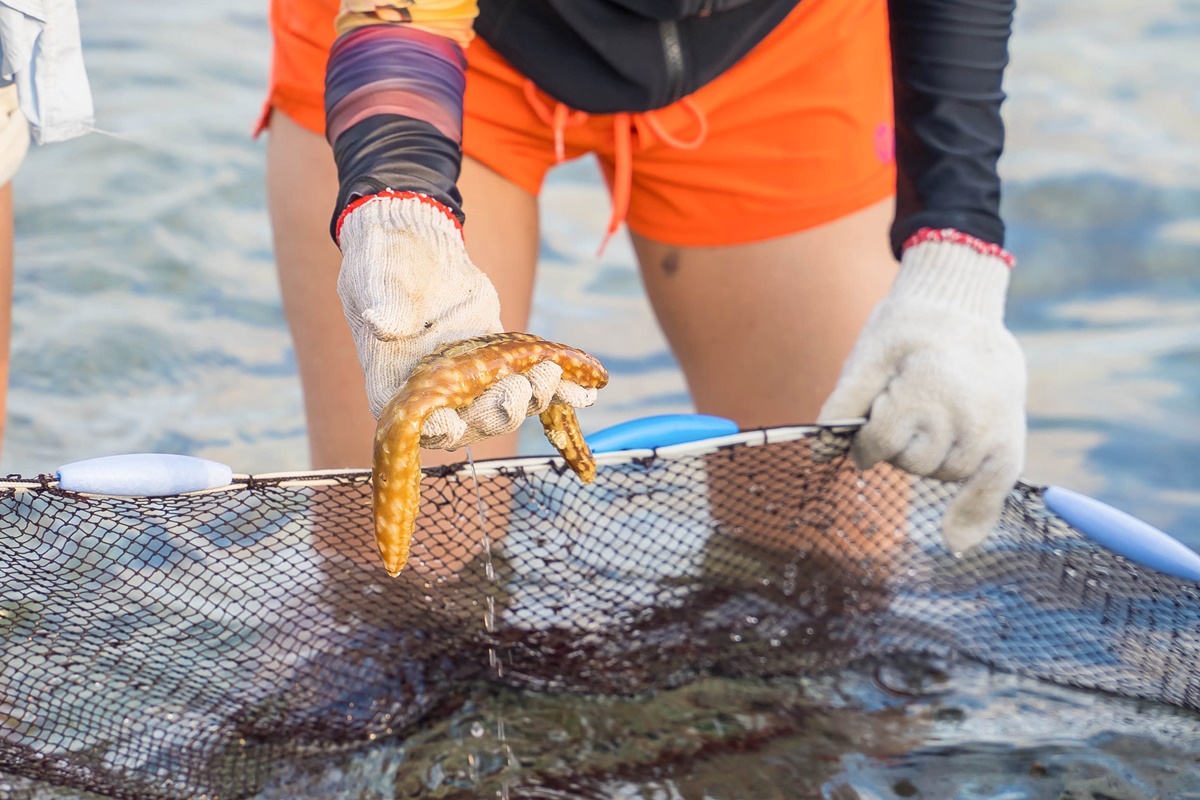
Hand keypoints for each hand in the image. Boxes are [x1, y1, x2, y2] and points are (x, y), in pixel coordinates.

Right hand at [337, 192, 596, 448]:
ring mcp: (473, 383)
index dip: (437, 429)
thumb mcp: (378, 278)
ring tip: (554, 375)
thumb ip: (384, 303)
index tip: (454, 424)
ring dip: (536, 397)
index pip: (417, 421)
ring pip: (509, 405)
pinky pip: (531, 380)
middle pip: (474, 420)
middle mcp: (437, 395)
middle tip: (521, 387)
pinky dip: (560, 388)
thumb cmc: (383, 262)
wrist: (416, 245)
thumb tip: (384, 323)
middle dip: (501, 410)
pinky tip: (585, 390)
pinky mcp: (502, 364)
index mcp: (396, 384)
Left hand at [818, 230, 1026, 554]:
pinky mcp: (1010, 439)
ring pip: (941, 474)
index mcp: (927, 390)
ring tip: (931, 417)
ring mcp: (992, 429)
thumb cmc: (905, 331)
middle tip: (903, 410)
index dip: (864, 442)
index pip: (880, 443)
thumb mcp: (867, 356)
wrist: (961, 306)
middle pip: (911, 463)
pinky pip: (993, 489)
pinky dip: (975, 516)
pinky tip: (955, 543)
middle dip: (897, 447)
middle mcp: (966, 414)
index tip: (864, 432)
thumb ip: (843, 405)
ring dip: (926, 459)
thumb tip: (817, 455)